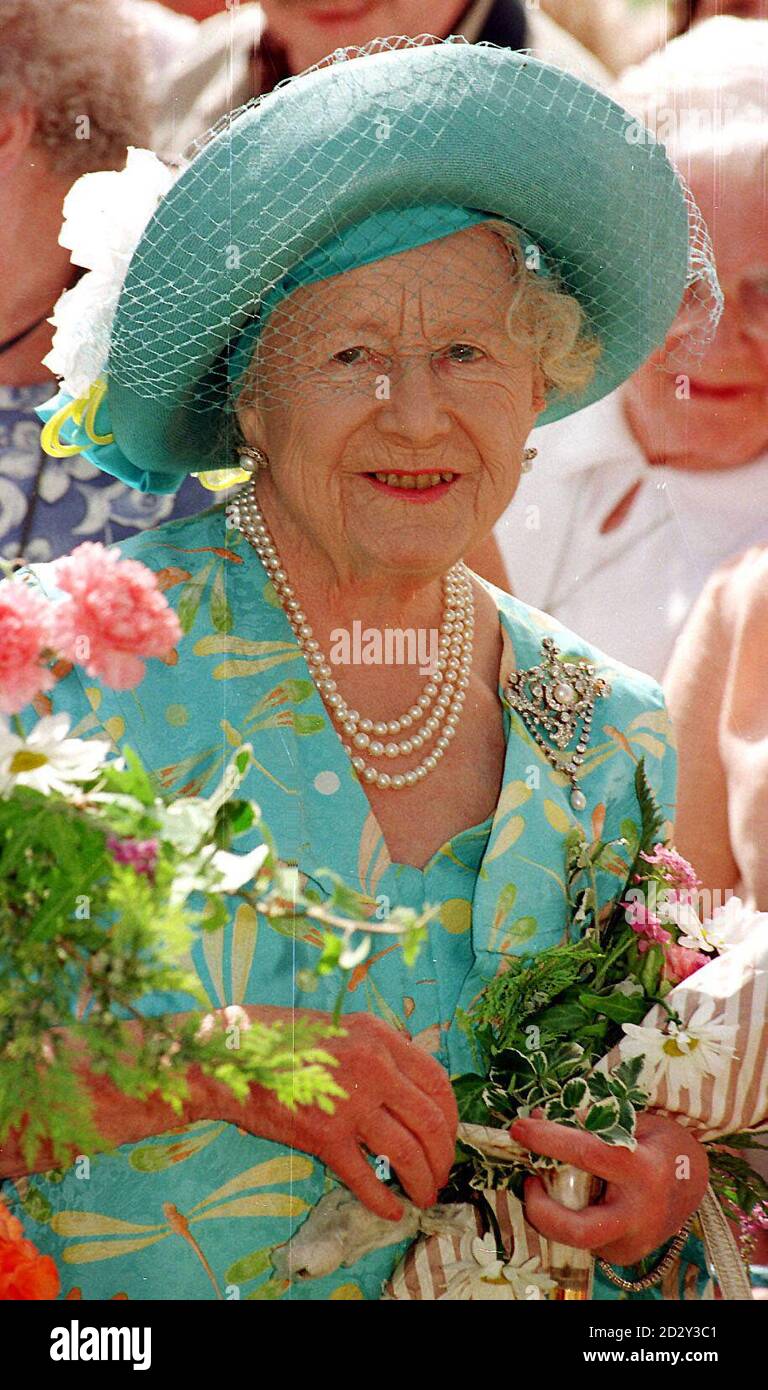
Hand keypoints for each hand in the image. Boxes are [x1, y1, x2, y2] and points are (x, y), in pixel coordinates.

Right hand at [210, 1008, 457, 1222]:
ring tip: (424, 1195)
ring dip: (422, 1181)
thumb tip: (410, 1088)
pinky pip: (365, 1177)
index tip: (447, 1135)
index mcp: (380, 1038)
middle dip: (443, 1156)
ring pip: (407, 1152)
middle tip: (440, 1174)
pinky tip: (391, 1210)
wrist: (232, 1054)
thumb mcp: (343, 1028)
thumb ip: (379, 1052)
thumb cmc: (283, 1038)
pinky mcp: (323, 1135)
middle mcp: (373, 1068)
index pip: (437, 1082)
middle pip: (431, 1122)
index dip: (451, 1116)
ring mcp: (349, 1103)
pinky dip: (383, 1200)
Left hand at [510, 1111, 708, 1264]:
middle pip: (578, 1229)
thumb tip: (544, 1116)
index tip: (519, 1127)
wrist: (695, 1183)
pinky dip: (568, 1215)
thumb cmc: (663, 1144)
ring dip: (550, 1211)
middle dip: (540, 1209)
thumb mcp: (637, 1121)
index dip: (548, 1140)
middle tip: (528, 1180)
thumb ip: (596, 1122)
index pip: (587, 1155)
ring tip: (545, 1182)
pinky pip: (584, 1237)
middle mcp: (639, 1214)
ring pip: (575, 1237)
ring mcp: (633, 1241)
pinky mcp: (624, 1254)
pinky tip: (571, 1195)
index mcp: (645, 1171)